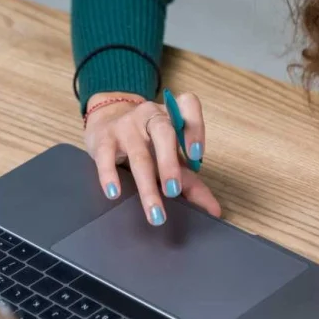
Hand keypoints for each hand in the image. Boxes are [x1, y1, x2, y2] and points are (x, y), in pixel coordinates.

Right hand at [83, 91, 221, 224]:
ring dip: (147, 185)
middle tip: (173, 192)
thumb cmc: (148, 143)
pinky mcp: (104, 137)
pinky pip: (106, 155)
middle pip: (163, 132)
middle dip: (169, 163)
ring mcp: (126, 125)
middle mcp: (151, 115)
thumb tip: (214, 211)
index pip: (188, 106)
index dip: (195, 128)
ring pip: (138, 153)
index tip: (197, 155)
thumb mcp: (172, 158)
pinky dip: (109, 175)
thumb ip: (193, 183)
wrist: (106, 123)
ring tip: (155, 212)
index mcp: (173, 115)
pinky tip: (114, 193)